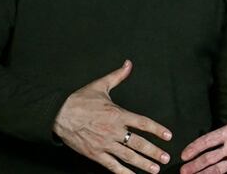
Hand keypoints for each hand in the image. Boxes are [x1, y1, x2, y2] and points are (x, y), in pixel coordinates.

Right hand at [53, 59, 172, 173]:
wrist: (58, 114)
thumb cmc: (80, 100)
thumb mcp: (100, 85)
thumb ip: (118, 76)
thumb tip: (128, 63)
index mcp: (117, 114)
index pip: (142, 123)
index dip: (157, 129)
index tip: (168, 135)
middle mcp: (113, 130)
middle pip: (138, 143)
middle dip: (154, 151)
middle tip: (166, 157)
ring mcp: (104, 144)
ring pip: (128, 156)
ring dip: (143, 164)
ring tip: (155, 169)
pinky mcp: (95, 154)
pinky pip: (112, 165)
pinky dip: (123, 173)